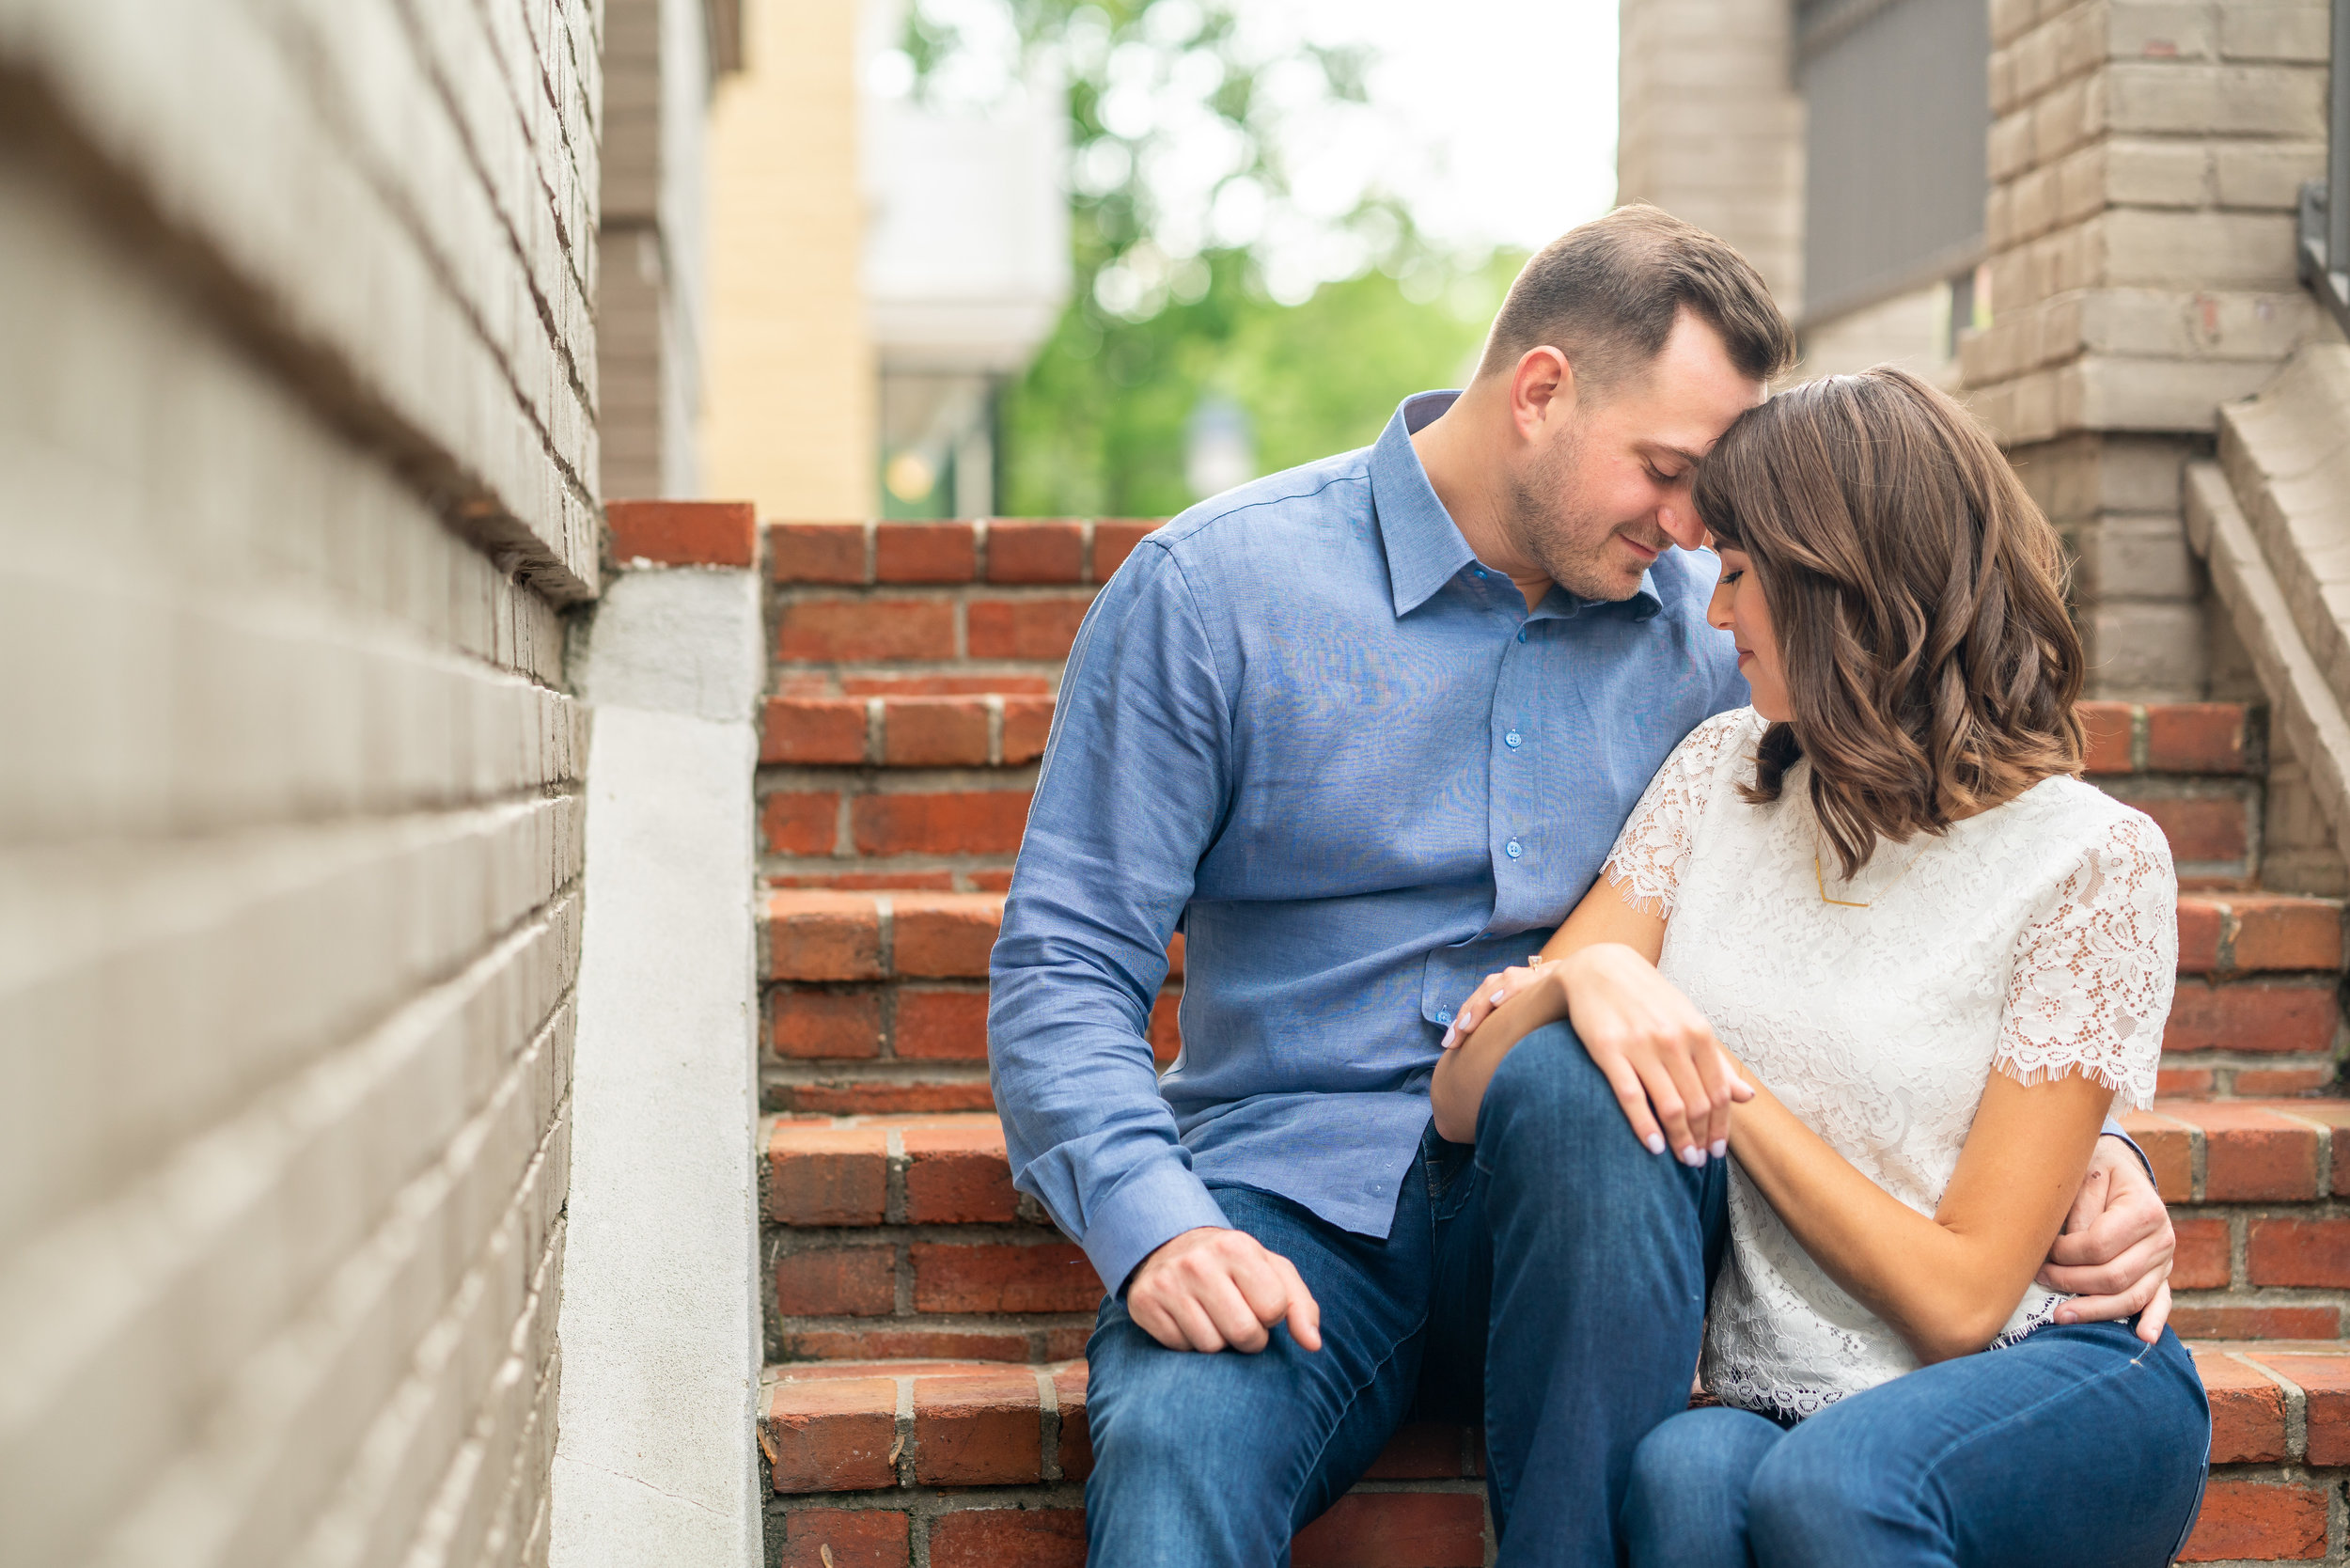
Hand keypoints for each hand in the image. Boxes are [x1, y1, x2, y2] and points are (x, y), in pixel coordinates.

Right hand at [1127, 1227, 1322, 1353]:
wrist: (1169, 1244)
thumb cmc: (1233, 1265)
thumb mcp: (1272, 1271)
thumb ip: (1301, 1305)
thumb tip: (1313, 1345)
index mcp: (1237, 1247)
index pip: (1273, 1310)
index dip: (1270, 1316)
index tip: (1257, 1304)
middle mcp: (1199, 1261)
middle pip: (1243, 1333)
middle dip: (1249, 1338)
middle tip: (1239, 1319)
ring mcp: (1167, 1282)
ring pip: (1210, 1346)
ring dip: (1218, 1342)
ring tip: (1213, 1317)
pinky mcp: (1143, 1302)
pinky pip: (1179, 1348)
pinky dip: (1189, 1342)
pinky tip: (1187, 1319)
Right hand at [1453, 945, 1749, 1164]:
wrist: (1599, 968)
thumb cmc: (1648, 999)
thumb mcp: (1687, 1022)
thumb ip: (1714, 1060)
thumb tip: (1747, 1097)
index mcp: (1697, 1031)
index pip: (1718, 1092)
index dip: (1720, 1127)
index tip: (1717, 1151)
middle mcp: (1673, 1039)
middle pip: (1697, 1104)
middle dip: (1701, 1139)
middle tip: (1697, 1162)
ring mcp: (1640, 1045)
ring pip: (1669, 1105)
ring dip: (1679, 1140)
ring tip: (1681, 1159)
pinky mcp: (1608, 1050)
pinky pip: (1631, 1097)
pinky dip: (1644, 1127)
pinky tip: (1653, 1146)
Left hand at [2040, 1137, 2175, 1343]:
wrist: (2120, 1169)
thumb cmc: (2095, 1172)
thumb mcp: (2085, 1176)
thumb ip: (2079, 1210)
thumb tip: (2068, 1247)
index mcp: (2145, 1210)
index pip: (2099, 1245)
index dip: (2066, 1253)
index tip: (2043, 1249)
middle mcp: (2162, 1239)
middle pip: (2114, 1276)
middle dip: (2071, 1282)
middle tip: (2040, 1277)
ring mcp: (2165, 1261)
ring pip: (2131, 1296)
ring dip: (2095, 1310)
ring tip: (2061, 1317)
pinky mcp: (2162, 1276)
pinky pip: (2160, 1302)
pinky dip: (2153, 1321)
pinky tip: (2143, 1337)